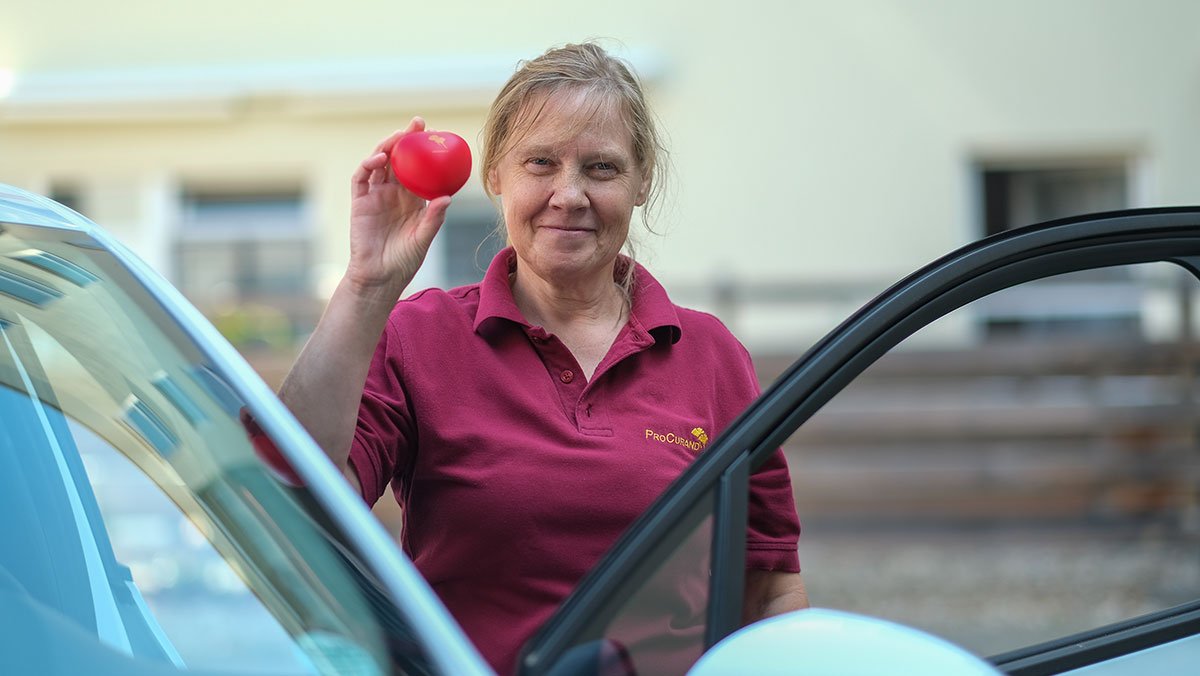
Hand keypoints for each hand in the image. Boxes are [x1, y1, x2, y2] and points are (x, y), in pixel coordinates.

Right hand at [346, 117, 451, 295]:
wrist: (379, 278)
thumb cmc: (404, 261)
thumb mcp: (423, 239)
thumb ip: (433, 219)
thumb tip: (447, 198)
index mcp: (412, 199)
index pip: (419, 168)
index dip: (425, 151)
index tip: (437, 135)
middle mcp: (394, 193)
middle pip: (399, 159)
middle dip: (407, 139)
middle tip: (419, 123)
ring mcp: (375, 196)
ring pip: (380, 163)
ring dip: (388, 146)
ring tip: (400, 135)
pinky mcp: (360, 202)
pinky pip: (362, 178)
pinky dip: (369, 165)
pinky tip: (380, 158)